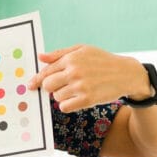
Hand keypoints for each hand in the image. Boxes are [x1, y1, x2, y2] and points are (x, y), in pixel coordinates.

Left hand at [28, 44, 150, 111]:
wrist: (126, 74)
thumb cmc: (102, 61)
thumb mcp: (82, 50)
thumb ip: (60, 54)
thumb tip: (40, 57)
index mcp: (71, 58)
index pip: (46, 71)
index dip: (37, 79)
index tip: (31, 85)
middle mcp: (74, 72)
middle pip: (48, 85)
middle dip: (51, 87)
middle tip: (62, 85)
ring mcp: (80, 86)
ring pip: (56, 97)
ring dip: (62, 95)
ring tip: (75, 90)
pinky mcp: (87, 99)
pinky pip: (64, 107)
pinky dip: (67, 105)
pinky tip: (76, 98)